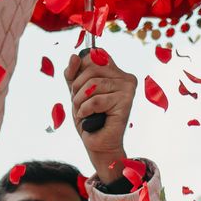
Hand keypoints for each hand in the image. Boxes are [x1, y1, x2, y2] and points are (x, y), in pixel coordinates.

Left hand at [65, 49, 136, 184]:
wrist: (98, 144)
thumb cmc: (89, 118)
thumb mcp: (76, 92)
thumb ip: (73, 74)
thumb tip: (74, 56)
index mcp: (115, 72)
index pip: (94, 55)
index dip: (79, 69)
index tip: (77, 87)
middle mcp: (125, 77)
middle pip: (92, 67)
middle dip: (77, 86)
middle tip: (78, 102)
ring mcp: (128, 88)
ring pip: (93, 84)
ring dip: (80, 101)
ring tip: (82, 111)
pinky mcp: (126, 102)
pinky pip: (96, 100)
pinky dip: (86, 110)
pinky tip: (88, 117)